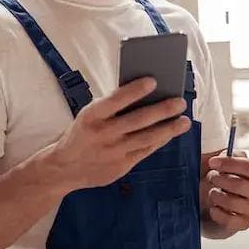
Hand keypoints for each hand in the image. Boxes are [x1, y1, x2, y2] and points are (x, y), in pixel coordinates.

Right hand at [47, 78, 191, 189]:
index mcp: (91, 116)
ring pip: (146, 138)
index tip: (153, 80)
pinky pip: (145, 151)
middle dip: (162, 110)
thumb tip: (144, 94)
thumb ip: (111, 108)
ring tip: (184, 120)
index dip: (135, 90)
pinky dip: (160, 141)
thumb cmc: (82, 134)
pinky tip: (170, 133)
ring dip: (168, 129)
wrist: (64, 168)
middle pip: (138, 120)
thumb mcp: (88, 116)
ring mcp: (113, 152)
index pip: (115, 100)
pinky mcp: (121, 166)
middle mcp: (103, 134)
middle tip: (180, 102)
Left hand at [204, 152, 248, 234]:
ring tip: (212, 193)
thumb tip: (225, 154)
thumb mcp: (222, 162)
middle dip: (219, 180)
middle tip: (210, 178)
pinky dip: (216, 212)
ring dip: (216, 196)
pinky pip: (229, 220)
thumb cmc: (217, 178)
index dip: (229, 164)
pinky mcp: (244, 224)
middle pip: (240, 185)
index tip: (212, 162)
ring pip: (232, 203)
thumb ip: (226, 154)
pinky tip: (213, 208)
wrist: (208, 203)